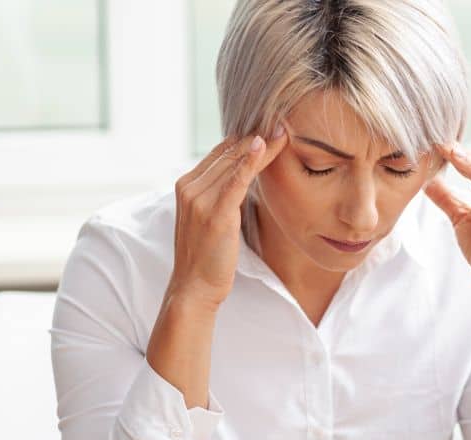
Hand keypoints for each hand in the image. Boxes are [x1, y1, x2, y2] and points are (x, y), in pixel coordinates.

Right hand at [168, 126, 287, 311]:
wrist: (194, 288)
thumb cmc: (208, 257)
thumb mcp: (212, 219)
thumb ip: (222, 197)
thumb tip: (243, 180)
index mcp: (187, 186)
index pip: (220, 153)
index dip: (246, 140)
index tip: (271, 128)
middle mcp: (189, 187)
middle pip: (228, 153)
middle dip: (256, 137)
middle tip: (282, 122)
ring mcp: (199, 199)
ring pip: (234, 162)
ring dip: (260, 145)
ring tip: (283, 131)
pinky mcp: (215, 213)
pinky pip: (235, 180)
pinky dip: (250, 161)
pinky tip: (263, 145)